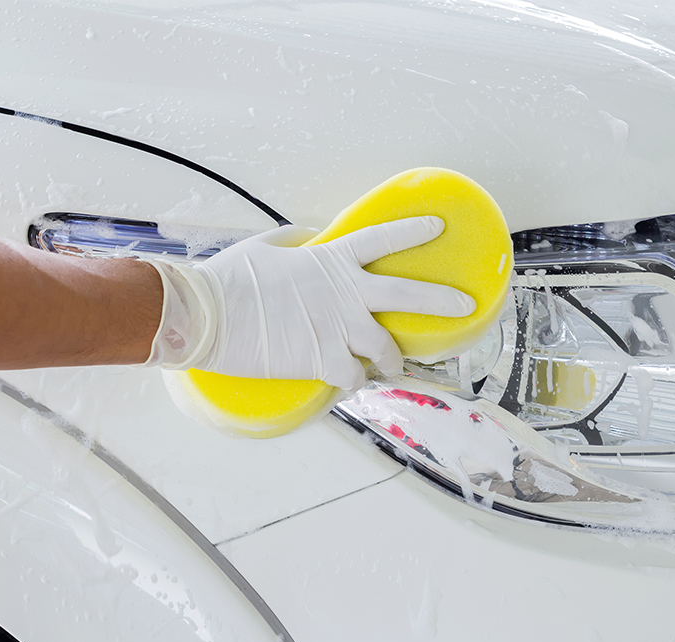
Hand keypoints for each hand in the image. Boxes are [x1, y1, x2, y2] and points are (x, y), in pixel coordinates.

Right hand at [144, 216, 474, 390]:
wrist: (208, 313)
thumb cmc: (231, 279)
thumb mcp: (267, 248)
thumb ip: (295, 240)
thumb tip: (310, 234)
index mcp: (332, 260)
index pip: (383, 239)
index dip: (413, 231)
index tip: (439, 226)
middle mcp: (345, 293)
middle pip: (407, 295)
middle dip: (443, 300)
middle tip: (466, 305)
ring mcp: (338, 327)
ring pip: (387, 348)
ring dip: (393, 360)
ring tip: (393, 368)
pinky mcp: (324, 359)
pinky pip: (355, 376)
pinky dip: (354, 380)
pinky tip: (350, 382)